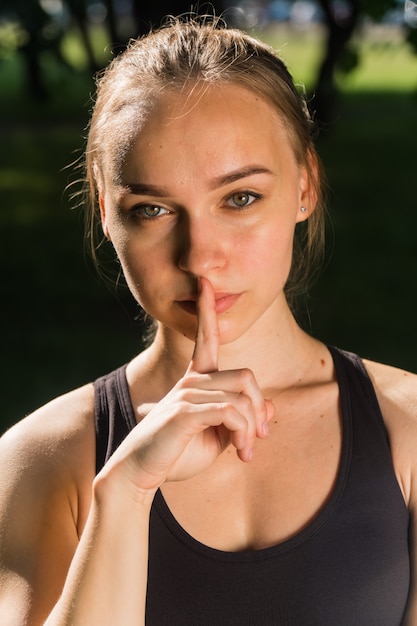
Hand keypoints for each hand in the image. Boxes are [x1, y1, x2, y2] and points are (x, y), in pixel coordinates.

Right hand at [105, 277, 274, 491]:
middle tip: (260, 437)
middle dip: (260, 408)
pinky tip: (239, 452)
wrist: (139, 473)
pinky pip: (232, 412)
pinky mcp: (185, 411)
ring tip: (246, 452)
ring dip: (252, 428)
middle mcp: (191, 381)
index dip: (206, 309)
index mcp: (195, 380)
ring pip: (242, 397)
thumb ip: (242, 419)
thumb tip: (273, 405)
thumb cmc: (177, 454)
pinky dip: (243, 433)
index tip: (204, 283)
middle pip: (246, 376)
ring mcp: (186, 393)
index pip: (204, 337)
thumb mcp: (218, 436)